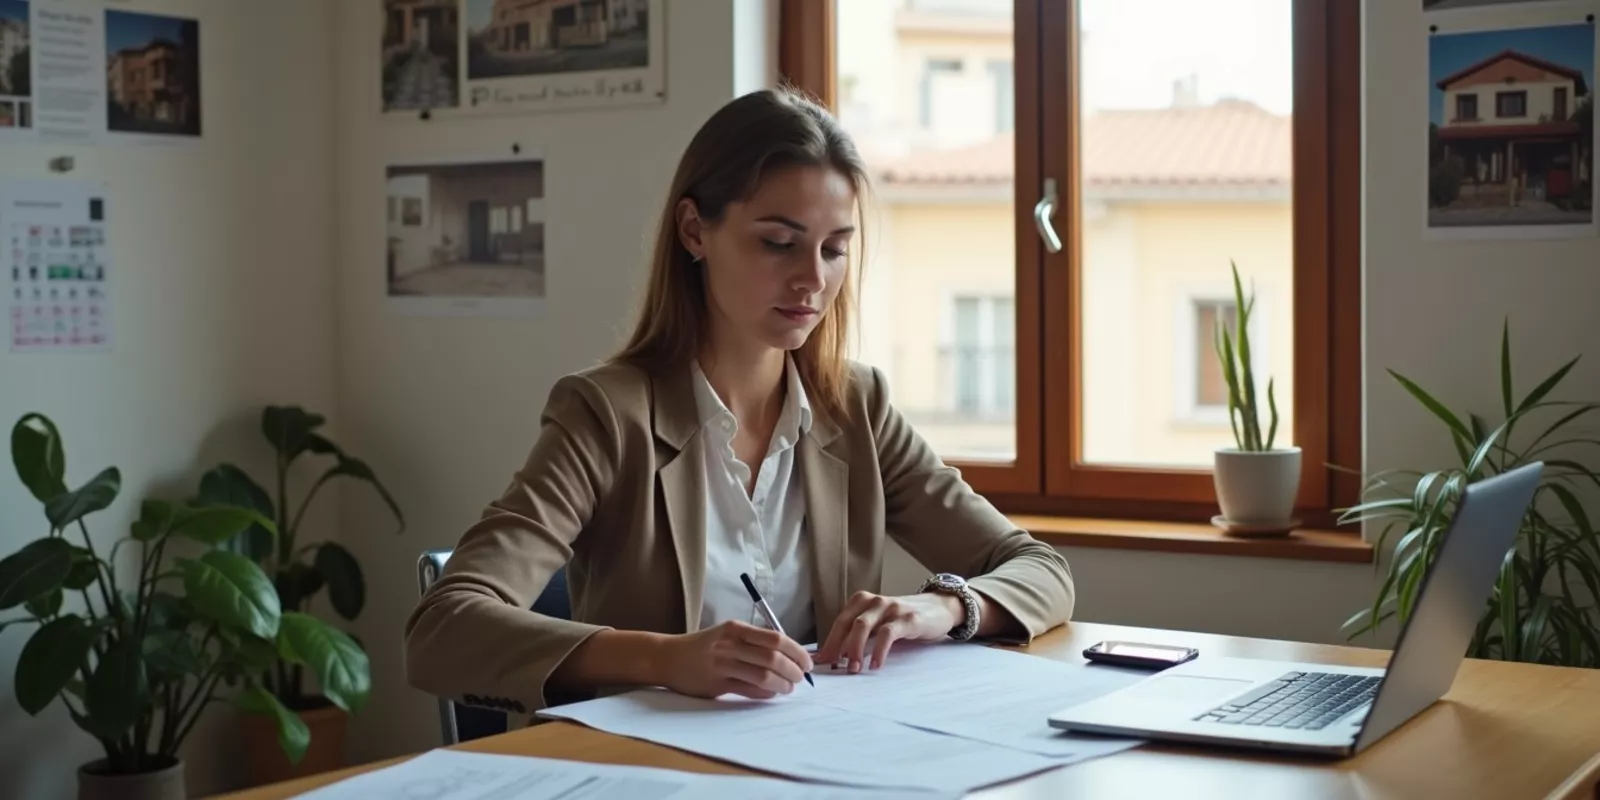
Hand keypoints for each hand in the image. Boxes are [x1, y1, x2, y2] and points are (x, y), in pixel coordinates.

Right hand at [658, 620, 813, 699]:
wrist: (668, 657)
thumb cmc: (704, 646)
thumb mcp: (728, 634)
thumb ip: (754, 642)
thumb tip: (789, 656)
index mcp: (737, 629)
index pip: (776, 638)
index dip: (797, 652)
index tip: (808, 663)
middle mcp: (730, 644)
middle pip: (773, 658)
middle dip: (793, 670)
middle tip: (801, 678)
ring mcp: (722, 664)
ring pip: (763, 676)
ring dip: (782, 685)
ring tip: (789, 688)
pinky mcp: (716, 683)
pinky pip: (748, 690)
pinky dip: (765, 694)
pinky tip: (771, 694)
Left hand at [815, 591, 961, 673]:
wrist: (940, 607)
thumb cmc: (904, 620)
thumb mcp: (879, 623)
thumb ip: (860, 635)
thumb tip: (835, 657)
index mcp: (862, 601)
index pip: (839, 622)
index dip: (828, 643)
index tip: (819, 663)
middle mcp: (874, 601)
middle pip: (847, 622)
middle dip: (836, 646)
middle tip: (832, 668)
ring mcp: (891, 608)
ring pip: (863, 625)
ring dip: (854, 649)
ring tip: (852, 669)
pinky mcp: (908, 618)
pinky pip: (887, 633)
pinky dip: (879, 650)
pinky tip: (875, 664)